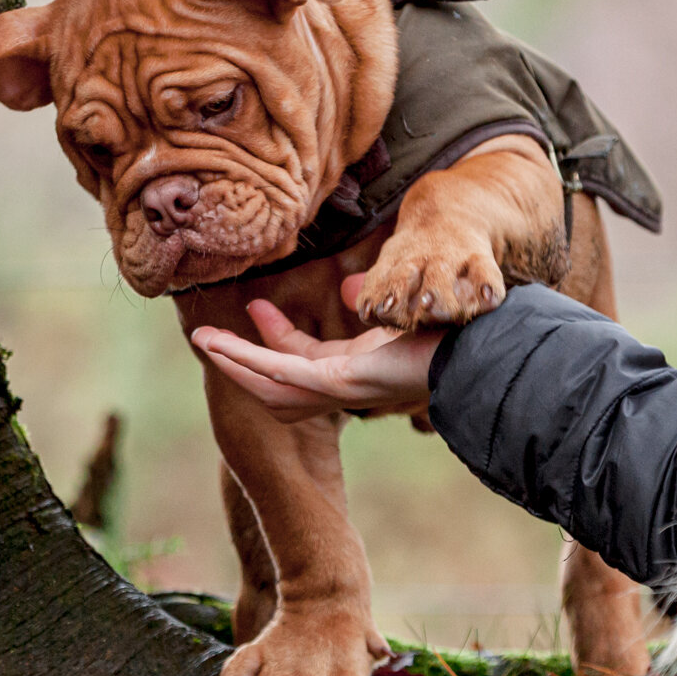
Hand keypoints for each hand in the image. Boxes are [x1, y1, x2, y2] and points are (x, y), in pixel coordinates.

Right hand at [189, 281, 440, 421]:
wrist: (474, 350)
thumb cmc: (444, 332)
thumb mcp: (392, 311)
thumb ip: (367, 300)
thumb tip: (349, 286)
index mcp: (355, 371)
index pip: (301, 361)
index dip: (275, 337)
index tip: (257, 307)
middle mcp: (341, 386)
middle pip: (277, 384)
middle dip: (241, 361)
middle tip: (208, 337)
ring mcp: (335, 388)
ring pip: (268, 382)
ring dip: (233, 362)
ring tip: (202, 342)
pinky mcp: (335, 382)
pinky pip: (278, 372)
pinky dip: (245, 359)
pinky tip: (218, 345)